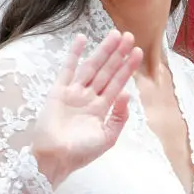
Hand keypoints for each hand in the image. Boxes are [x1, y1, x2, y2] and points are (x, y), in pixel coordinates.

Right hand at [31, 29, 142, 185]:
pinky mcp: (58, 91)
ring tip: (114, 34)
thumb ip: (119, 116)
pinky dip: (74, 54)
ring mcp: (74, 93)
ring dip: (103, 51)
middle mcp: (89, 97)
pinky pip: (67, 69)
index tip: (138, 52)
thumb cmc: (80, 153)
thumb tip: (127, 93)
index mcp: (102, 108)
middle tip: (128, 36)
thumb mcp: (108, 137)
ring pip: (92, 67)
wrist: (55, 159)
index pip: (118, 82)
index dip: (127, 67)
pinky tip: (81, 39)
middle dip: (118, 54)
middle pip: (107, 71)